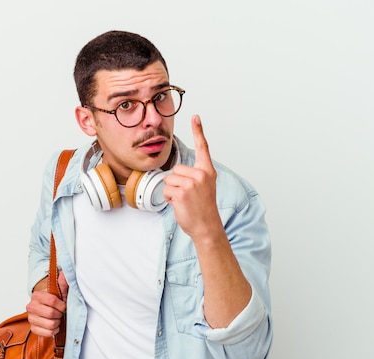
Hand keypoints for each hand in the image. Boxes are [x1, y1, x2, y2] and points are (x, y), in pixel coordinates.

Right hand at [26, 271, 67, 336]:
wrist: (47, 309)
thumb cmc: (55, 300)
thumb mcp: (60, 291)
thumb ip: (62, 282)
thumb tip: (65, 274)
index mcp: (37, 295)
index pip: (52, 300)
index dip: (61, 305)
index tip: (63, 305)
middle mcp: (31, 306)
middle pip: (51, 313)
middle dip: (59, 314)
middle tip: (60, 312)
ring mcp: (31, 318)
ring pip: (50, 324)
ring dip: (58, 322)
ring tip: (57, 318)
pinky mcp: (33, 328)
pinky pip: (48, 333)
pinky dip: (54, 330)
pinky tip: (54, 325)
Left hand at [163, 115, 220, 238]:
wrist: (207, 227)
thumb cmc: (203, 209)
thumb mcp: (204, 188)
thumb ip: (194, 176)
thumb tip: (176, 172)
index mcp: (207, 171)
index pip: (203, 147)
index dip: (198, 131)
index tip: (195, 116)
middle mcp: (201, 174)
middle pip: (175, 169)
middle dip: (176, 183)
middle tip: (188, 196)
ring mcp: (192, 183)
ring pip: (168, 179)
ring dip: (171, 191)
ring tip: (184, 201)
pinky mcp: (182, 192)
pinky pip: (166, 190)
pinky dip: (169, 199)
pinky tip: (180, 205)